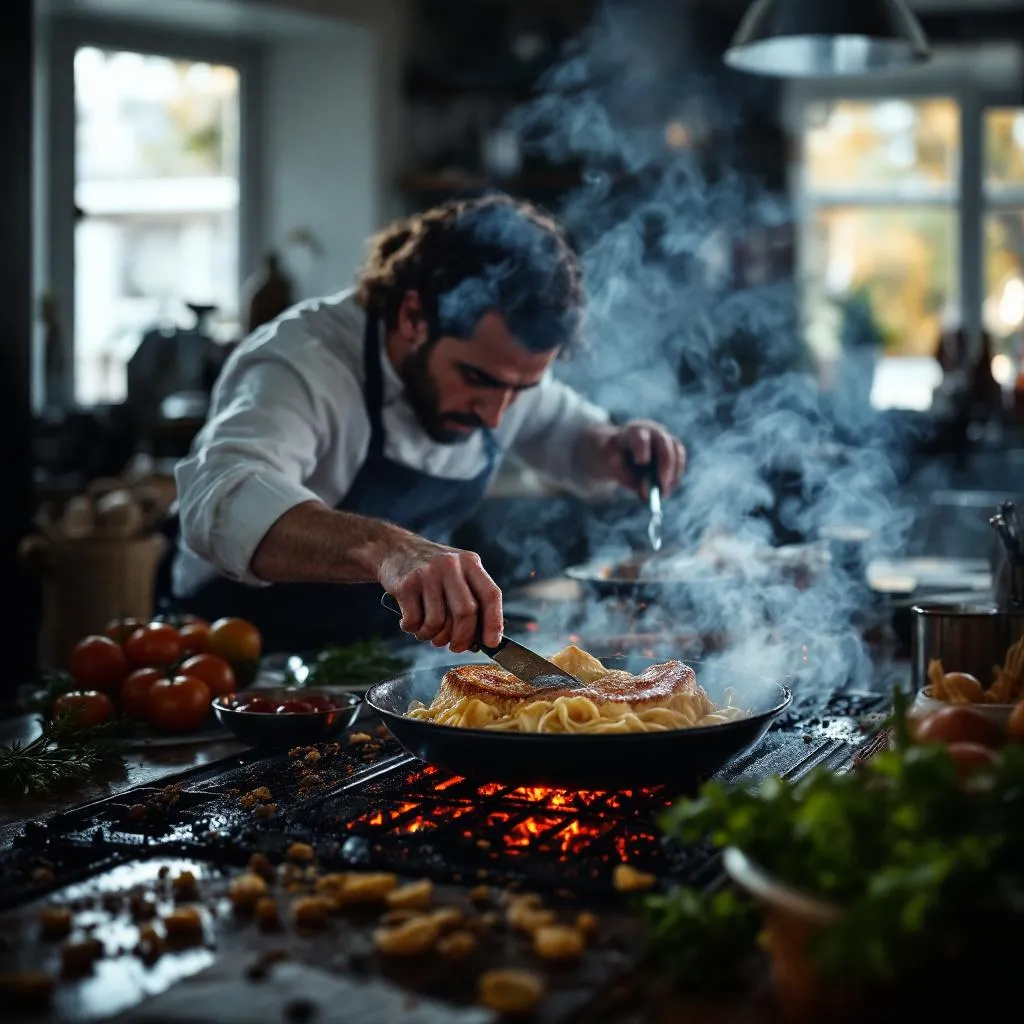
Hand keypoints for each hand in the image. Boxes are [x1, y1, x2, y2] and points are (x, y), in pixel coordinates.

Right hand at [378, 535, 502, 652]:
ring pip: (437, 622)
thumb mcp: (457, 573)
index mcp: (470, 562)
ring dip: (432, 636)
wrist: (394, 549)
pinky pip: (414, 621)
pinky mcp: (406, 584)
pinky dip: (413, 629)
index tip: (491, 643)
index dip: (494, 623)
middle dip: (462, 638)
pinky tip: (411, 622)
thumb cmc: (431, 571)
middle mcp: (451, 565)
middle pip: (466, 613)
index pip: (491, 595)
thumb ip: (470, 599)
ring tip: (427, 631)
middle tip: (455, 647)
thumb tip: (480, 639)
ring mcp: (428, 573)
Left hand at [600, 420, 686, 497]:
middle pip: (664, 442)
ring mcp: (666, 437)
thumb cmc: (615, 461)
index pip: (640, 436)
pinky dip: (676, 477)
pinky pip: (680, 462)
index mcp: (633, 431)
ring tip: (663, 494)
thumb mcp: (614, 470)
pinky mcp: (675, 448)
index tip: (641, 463)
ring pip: (677, 453)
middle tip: (662, 487)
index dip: (642, 448)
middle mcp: (652, 431)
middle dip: (665, 465)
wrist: (620, 453)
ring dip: (673, 474)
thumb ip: (628, 479)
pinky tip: (667, 489)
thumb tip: (646, 495)